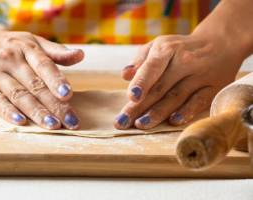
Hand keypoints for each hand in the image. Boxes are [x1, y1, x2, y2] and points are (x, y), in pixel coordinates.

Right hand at [0, 29, 83, 129]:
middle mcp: (10, 59)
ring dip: (36, 112)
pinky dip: (7, 112)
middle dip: (55, 105)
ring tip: (53, 125)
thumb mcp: (30, 42)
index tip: (68, 95)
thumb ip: (55, 52)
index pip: (44, 65)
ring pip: (18, 95)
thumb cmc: (6, 45)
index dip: (56, 80)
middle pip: (35, 85)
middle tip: (71, 121)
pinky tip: (21, 122)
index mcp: (26, 48)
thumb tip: (81, 55)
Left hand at [115, 34, 242, 128]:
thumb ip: (141, 60)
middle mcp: (184, 61)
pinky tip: (173, 121)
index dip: (142, 82)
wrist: (220, 44)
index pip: (152, 66)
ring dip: (158, 113)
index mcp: (167, 49)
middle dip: (139, 107)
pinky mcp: (213, 87)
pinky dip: (186, 112)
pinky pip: (199, 101)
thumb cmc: (180, 49)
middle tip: (122, 122)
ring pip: (176, 96)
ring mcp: (200, 75)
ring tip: (141, 125)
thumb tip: (125, 75)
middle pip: (159, 87)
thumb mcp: (160, 46)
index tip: (131, 97)